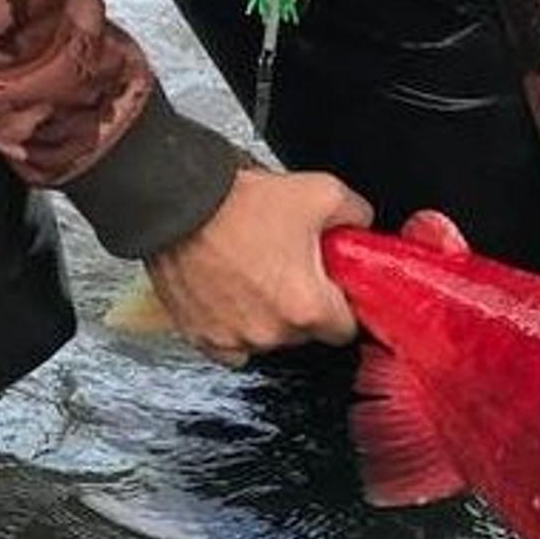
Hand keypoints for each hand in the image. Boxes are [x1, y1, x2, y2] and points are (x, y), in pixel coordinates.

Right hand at [144, 168, 372, 365]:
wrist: (177, 200)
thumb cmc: (238, 200)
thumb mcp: (321, 192)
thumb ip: (356, 215)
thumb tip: (362, 227)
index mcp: (307, 307)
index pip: (346, 328)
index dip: (341, 304)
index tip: (332, 289)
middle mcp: (272, 332)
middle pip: (305, 333)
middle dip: (302, 305)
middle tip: (288, 268)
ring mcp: (235, 338)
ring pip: (267, 338)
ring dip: (266, 315)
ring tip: (254, 273)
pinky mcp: (203, 337)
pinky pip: (230, 346)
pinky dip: (233, 326)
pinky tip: (232, 296)